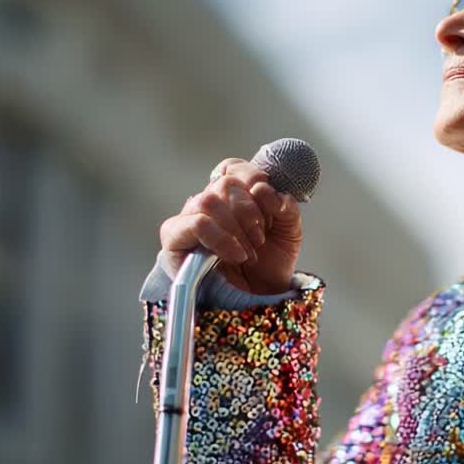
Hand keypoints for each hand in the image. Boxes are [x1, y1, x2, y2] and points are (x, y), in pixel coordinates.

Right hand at [157, 158, 302, 294]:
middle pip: (224, 182)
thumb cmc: (270, 262)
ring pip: (208, 200)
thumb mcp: (289, 231)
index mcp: (233, 194)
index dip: (252, 178)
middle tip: (260, 237)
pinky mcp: (174, 238)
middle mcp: (209, 202)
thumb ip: (285, 206)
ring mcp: (189, 218)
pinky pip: (196, 223)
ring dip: (235, 226)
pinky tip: (235, 254)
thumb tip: (263, 188)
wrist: (259, 296)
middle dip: (249, 210)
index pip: (233, 167)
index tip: (269, 203)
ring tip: (249, 251)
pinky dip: (221, 237)